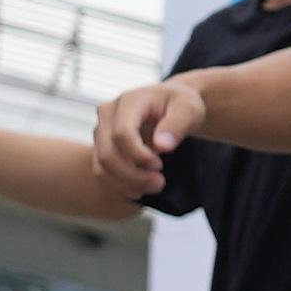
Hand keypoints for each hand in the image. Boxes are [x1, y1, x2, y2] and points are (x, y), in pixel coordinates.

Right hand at [93, 73, 209, 197]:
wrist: (172, 104)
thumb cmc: (180, 103)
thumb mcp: (189, 108)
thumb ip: (177, 124)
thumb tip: (162, 146)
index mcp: (128, 102)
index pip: (122, 134)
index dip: (138, 155)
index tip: (159, 165)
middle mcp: (108, 115)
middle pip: (108, 153)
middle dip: (133, 175)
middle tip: (159, 183)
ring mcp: (102, 131)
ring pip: (101, 165)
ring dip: (126, 183)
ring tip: (153, 186)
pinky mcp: (102, 145)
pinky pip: (102, 170)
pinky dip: (119, 184)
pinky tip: (140, 188)